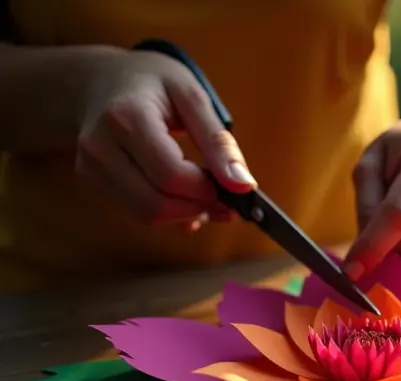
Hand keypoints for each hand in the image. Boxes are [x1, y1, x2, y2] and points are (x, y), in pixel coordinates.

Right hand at [75, 49, 255, 230]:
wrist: (99, 79)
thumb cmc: (151, 83)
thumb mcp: (192, 97)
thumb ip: (218, 141)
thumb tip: (244, 184)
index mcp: (126, 118)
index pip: (171, 175)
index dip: (206, 191)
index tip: (232, 188)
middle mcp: (101, 147)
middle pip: (156, 204)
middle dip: (199, 209)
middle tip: (226, 200)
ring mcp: (90, 167)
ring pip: (146, 215)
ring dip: (185, 216)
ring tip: (209, 199)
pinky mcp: (91, 180)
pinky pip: (136, 211)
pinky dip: (168, 213)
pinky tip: (185, 198)